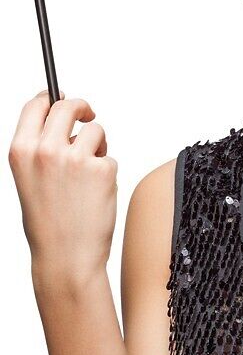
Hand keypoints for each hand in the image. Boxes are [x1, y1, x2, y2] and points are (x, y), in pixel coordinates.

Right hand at [8, 89, 117, 287]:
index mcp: (21, 151)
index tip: (61, 96)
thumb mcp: (30, 179)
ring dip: (97, 146)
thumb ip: (41, 148)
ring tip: (89, 176)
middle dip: (81, 107)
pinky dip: (107, 171)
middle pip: (68, 106)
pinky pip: (109, 157)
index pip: (36, 105)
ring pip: (95, 131)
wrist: (65, 258)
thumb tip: (61, 119)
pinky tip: (97, 194)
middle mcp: (45, 149)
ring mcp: (74, 158)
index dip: (51, 97)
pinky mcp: (101, 169)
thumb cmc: (48, 224)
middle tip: (89, 115)